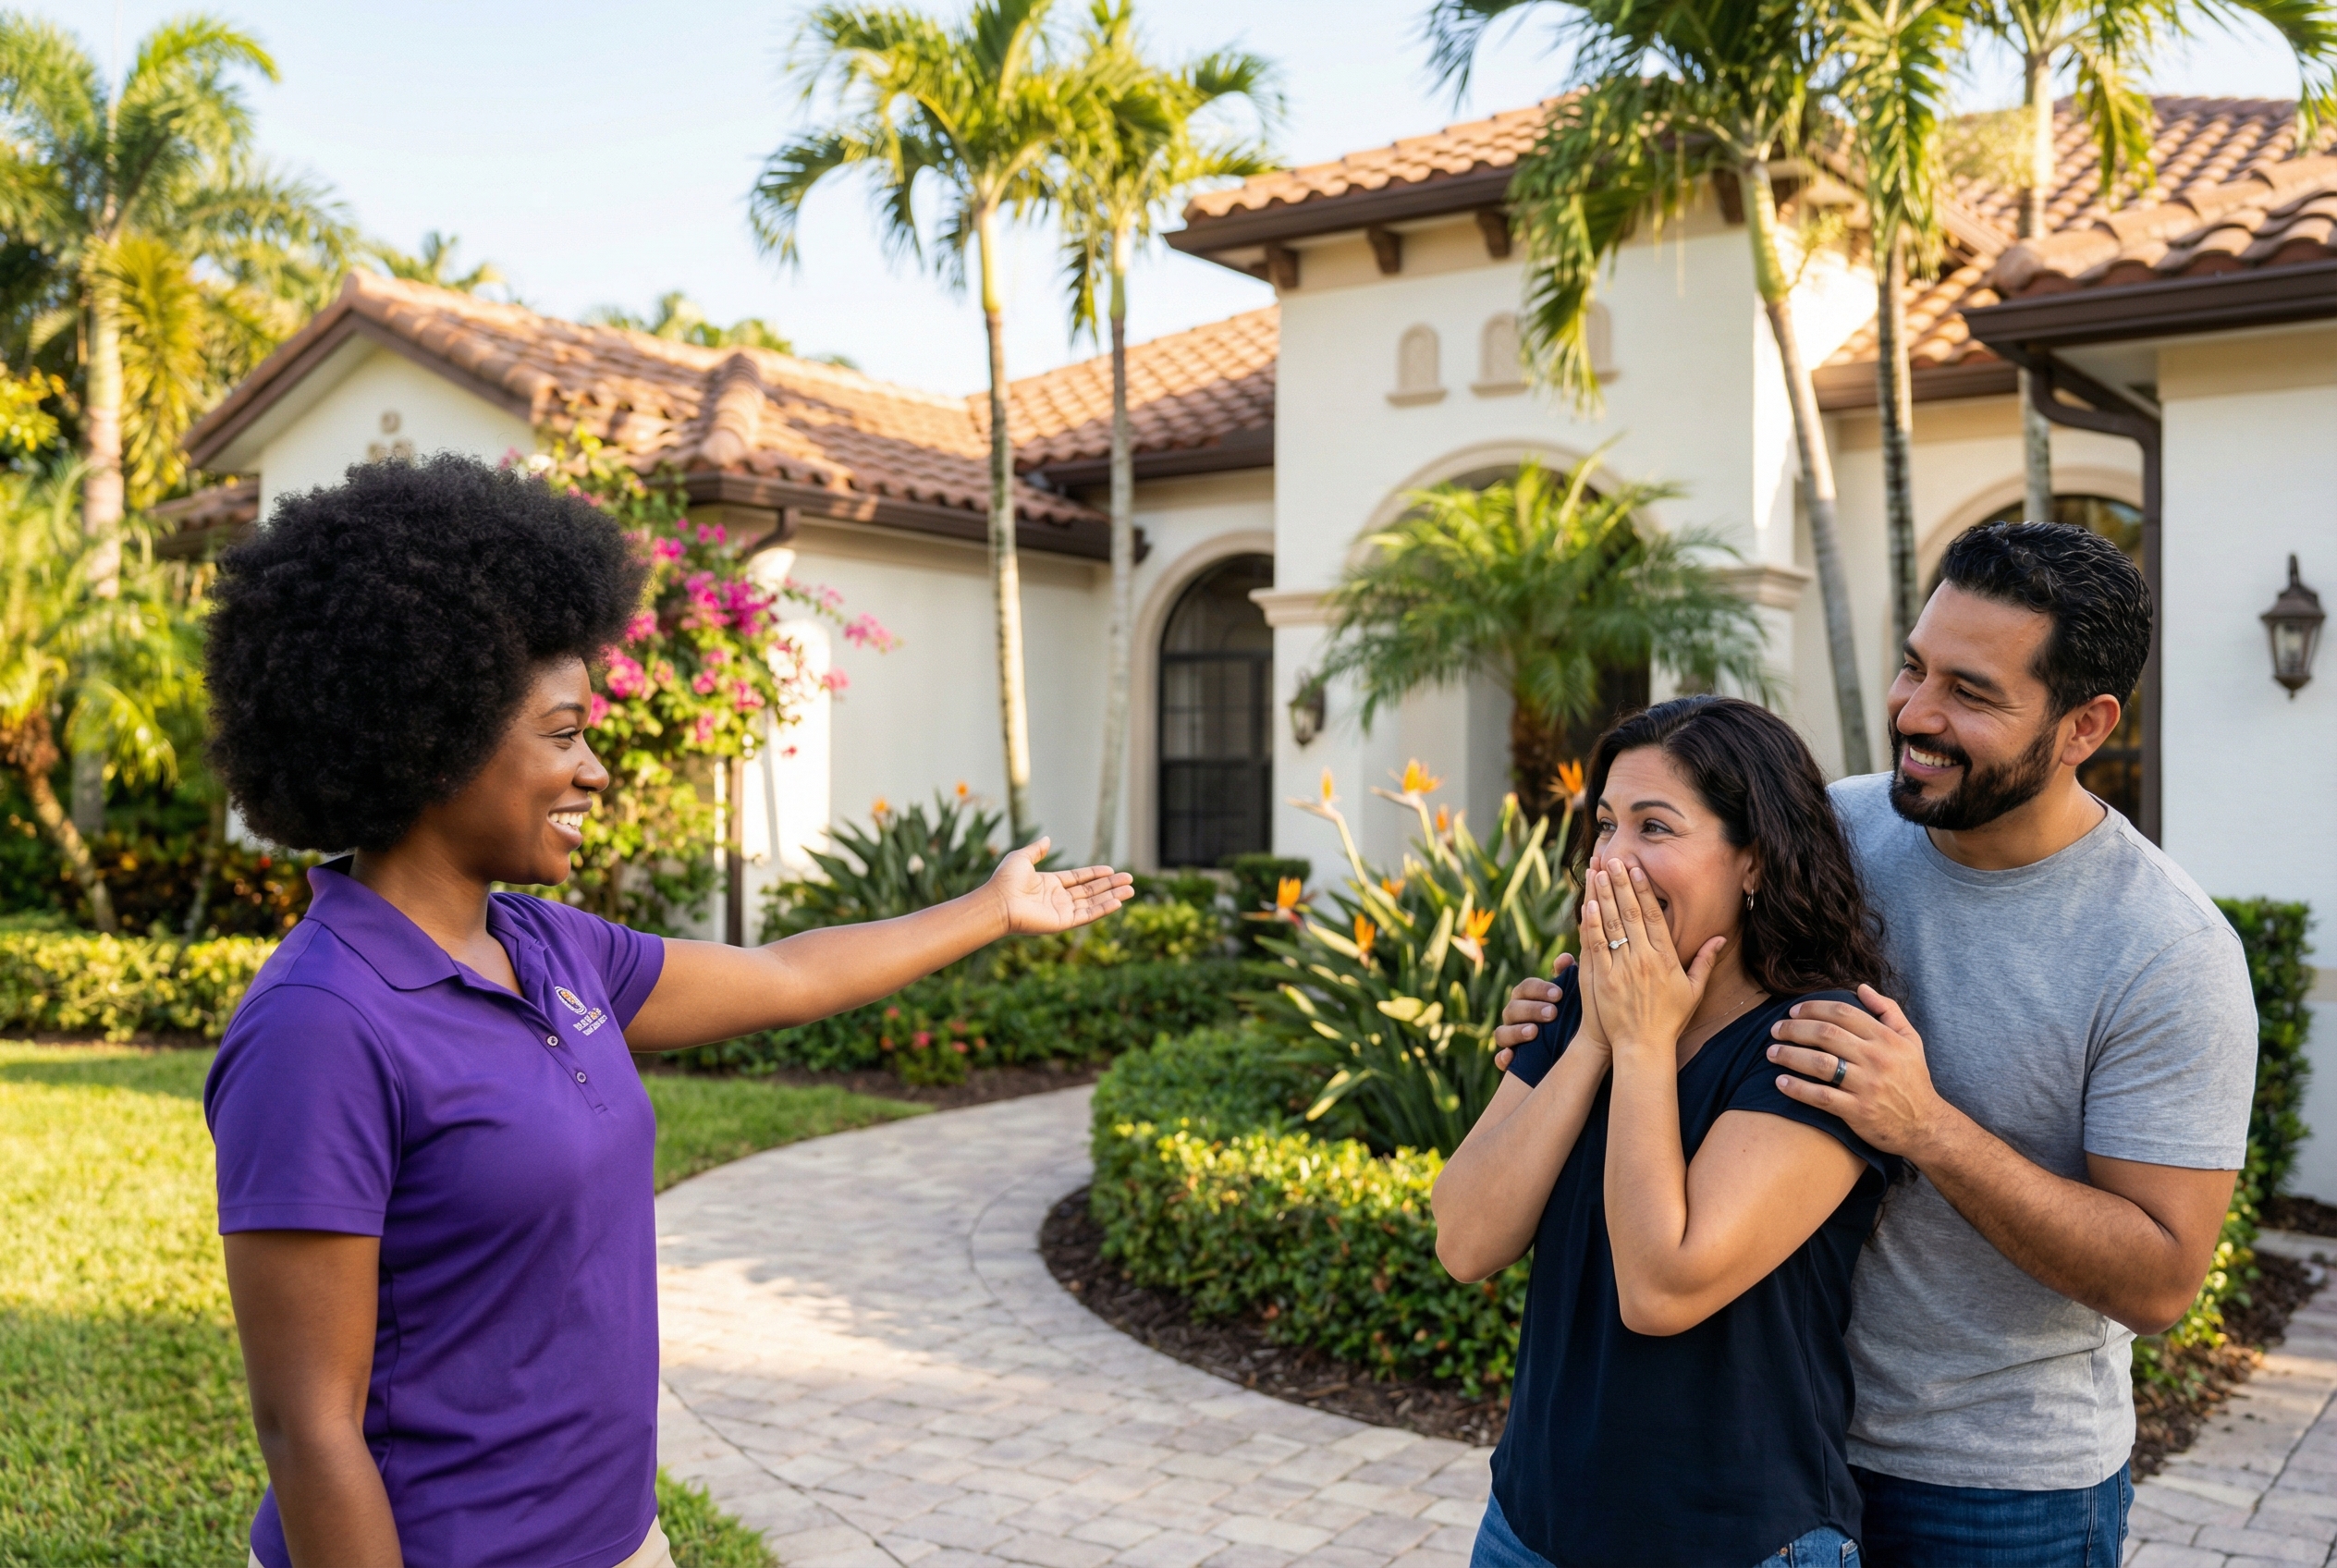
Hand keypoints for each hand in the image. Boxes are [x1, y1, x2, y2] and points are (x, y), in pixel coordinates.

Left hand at [987, 838, 1133, 935]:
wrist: (998, 902)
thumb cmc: (1005, 881)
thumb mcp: (1021, 858)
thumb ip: (1036, 850)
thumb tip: (1047, 838)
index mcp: (1049, 884)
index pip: (1078, 879)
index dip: (1095, 874)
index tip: (1111, 870)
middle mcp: (1057, 898)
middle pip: (1090, 891)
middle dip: (1110, 885)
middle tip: (1129, 879)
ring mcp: (1061, 911)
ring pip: (1092, 903)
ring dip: (1112, 896)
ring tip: (1131, 890)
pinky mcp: (1063, 922)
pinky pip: (1087, 915)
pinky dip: (1103, 909)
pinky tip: (1117, 902)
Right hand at [1492, 952, 1575, 1070]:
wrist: (1573, 1054)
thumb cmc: (1570, 1019)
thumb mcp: (1572, 1000)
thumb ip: (1568, 977)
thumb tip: (1564, 958)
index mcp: (1526, 999)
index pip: (1525, 988)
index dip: (1539, 989)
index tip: (1559, 995)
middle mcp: (1514, 1017)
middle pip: (1512, 1008)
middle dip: (1531, 1009)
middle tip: (1552, 1013)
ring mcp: (1510, 1039)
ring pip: (1501, 1033)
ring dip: (1515, 1031)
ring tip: (1534, 1032)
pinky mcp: (1511, 1061)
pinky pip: (1499, 1060)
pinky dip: (1502, 1058)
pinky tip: (1511, 1057)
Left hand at [1582, 858, 1720, 1056]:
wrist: (1643, 1047)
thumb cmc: (1670, 1019)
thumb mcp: (1693, 990)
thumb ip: (1705, 961)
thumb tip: (1720, 938)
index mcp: (1665, 958)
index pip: (1653, 916)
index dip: (1643, 889)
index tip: (1637, 868)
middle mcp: (1643, 959)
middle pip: (1629, 912)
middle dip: (1621, 883)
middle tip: (1613, 858)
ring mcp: (1621, 968)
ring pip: (1610, 923)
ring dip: (1603, 894)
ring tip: (1598, 871)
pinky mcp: (1602, 978)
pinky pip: (1595, 945)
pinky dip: (1590, 923)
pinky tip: (1587, 903)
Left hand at [1766, 984, 1950, 1157]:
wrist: (1926, 1125)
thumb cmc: (1913, 1080)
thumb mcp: (1910, 1041)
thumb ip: (1888, 1010)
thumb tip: (1862, 988)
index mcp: (1886, 1038)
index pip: (1842, 1013)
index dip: (1813, 1008)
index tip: (1793, 1011)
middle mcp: (1876, 1059)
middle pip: (1826, 1034)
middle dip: (1794, 1029)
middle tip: (1775, 1030)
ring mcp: (1867, 1086)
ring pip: (1820, 1064)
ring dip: (1789, 1055)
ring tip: (1770, 1053)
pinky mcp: (1859, 1111)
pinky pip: (1821, 1097)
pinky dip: (1797, 1088)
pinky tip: (1780, 1082)